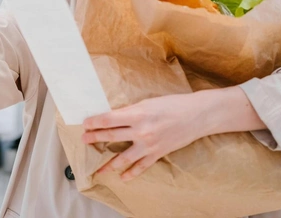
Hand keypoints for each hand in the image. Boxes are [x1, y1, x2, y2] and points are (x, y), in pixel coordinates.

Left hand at [82, 93, 203, 180]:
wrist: (196, 115)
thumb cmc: (172, 104)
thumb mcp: (148, 102)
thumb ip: (132, 111)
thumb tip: (114, 118)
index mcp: (137, 113)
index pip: (109, 119)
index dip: (94, 122)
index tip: (85, 124)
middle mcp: (141, 130)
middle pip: (111, 136)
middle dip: (95, 138)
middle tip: (83, 140)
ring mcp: (149, 144)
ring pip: (123, 157)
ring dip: (108, 163)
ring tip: (97, 168)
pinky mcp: (158, 153)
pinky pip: (141, 167)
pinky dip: (131, 174)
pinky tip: (122, 177)